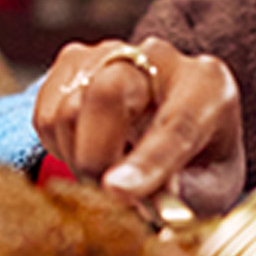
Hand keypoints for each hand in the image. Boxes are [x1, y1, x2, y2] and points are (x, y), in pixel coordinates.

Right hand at [30, 38, 244, 214]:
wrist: (176, 123)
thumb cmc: (197, 161)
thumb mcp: (209, 189)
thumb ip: (180, 198)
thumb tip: (138, 201)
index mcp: (206, 86)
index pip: (177, 122)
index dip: (148, 160)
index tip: (117, 192)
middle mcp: (158, 58)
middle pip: (108, 94)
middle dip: (96, 156)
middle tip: (106, 197)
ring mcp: (110, 54)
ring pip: (69, 110)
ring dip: (78, 158)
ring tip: (105, 174)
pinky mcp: (72, 63)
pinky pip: (45, 115)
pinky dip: (60, 146)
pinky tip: (88, 151)